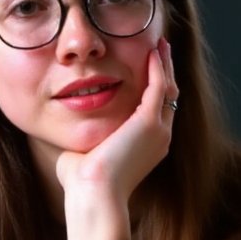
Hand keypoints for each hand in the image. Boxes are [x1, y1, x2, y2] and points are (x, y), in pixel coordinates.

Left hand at [56, 38, 178, 239]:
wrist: (93, 195)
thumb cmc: (83, 183)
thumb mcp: (87, 153)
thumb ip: (86, 140)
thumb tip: (72, 135)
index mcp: (147, 147)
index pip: (156, 109)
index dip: (154, 86)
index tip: (149, 67)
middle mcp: (159, 138)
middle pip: (168, 95)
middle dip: (165, 70)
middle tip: (161, 48)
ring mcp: (158, 130)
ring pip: (167, 87)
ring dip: (164, 64)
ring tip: (160, 44)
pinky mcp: (149, 123)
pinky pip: (158, 86)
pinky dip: (157, 67)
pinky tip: (152, 52)